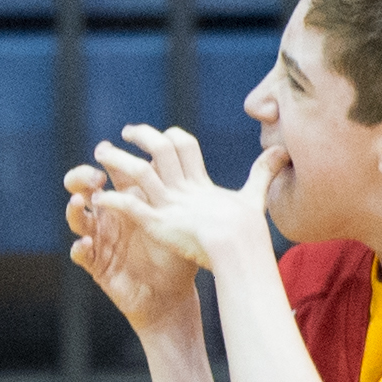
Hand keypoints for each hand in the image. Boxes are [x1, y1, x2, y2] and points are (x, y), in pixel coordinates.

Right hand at [64, 158, 198, 325]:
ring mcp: (100, 240)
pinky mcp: (96, 264)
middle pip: (83, 188)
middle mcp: (109, 216)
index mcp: (128, 200)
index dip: (104, 158)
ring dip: (73, 209)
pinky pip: (79, 254)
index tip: (106, 150)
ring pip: (76, 219)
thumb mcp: (175, 219)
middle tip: (93, 177)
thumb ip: (173, 190)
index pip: (109, 171)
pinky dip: (79, 248)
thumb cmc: (176, 254)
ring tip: (79, 202)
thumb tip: (181, 154)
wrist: (171, 295)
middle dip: (80, 177)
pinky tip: (84, 244)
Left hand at [83, 126, 283, 273]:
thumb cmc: (248, 230)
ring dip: (117, 161)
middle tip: (125, 132)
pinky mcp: (158, 224)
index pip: (184, 146)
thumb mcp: (255, 196)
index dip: (170, 136)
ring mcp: (169, 205)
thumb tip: (283, 150)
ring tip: (100, 154)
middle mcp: (183, 188)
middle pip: (160, 149)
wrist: (241, 249)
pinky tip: (98, 197)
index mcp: (201, 183)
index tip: (157, 135)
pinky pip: (130, 206)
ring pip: (139, 172)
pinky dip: (113, 199)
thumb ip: (263, 172)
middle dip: (141, 136)